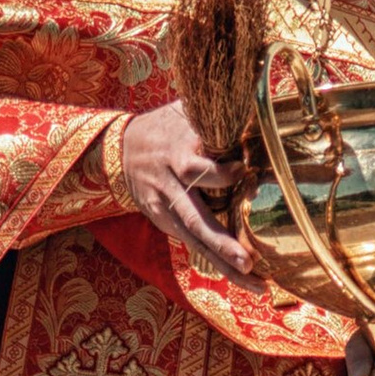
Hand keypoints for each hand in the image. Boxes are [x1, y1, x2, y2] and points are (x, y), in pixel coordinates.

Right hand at [118, 102, 252, 277]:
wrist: (119, 149)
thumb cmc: (165, 126)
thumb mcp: (183, 110)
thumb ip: (213, 109)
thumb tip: (254, 92)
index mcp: (175, 154)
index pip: (196, 168)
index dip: (219, 173)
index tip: (243, 169)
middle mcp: (169, 186)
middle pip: (194, 218)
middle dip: (221, 242)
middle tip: (249, 261)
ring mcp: (163, 209)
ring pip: (195, 240)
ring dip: (224, 263)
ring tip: (256, 283)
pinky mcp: (163, 222)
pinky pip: (192, 243)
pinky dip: (217, 261)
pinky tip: (243, 278)